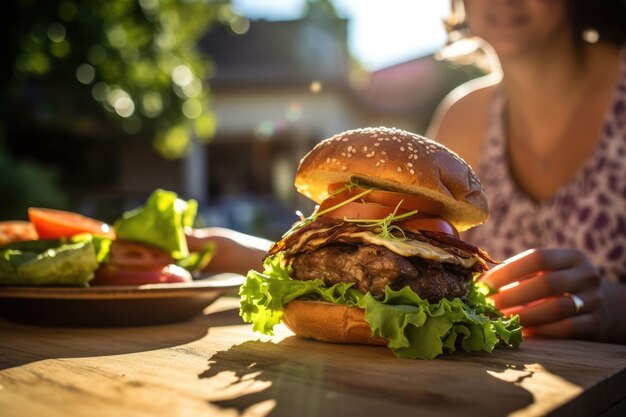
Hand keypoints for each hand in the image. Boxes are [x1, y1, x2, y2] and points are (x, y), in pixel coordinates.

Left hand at [479, 248, 605, 339]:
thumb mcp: (546, 272)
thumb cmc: (558, 285)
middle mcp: (586, 275)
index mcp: (571, 256)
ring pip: (557, 307)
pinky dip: (540, 331)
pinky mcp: (595, 324)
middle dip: (512, 296)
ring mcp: (594, 300)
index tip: (484, 284)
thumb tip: (477, 283)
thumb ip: (518, 274)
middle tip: (487, 306)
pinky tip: (520, 332)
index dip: (508, 271)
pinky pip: (565, 329)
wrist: (600, 305)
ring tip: (500, 320)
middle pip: (546, 283)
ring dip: (523, 315)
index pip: (537, 257)